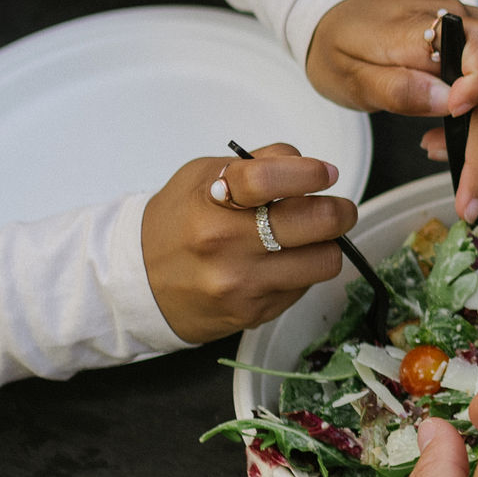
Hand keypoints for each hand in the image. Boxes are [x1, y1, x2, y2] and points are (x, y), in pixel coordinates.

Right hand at [142, 145, 356, 342]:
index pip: (268, 179)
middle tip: (336, 209)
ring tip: (310, 240)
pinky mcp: (253, 312)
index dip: (309, 173)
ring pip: (324, 261)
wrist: (138, 284)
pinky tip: (279, 265)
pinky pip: (304, 288)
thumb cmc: (177, 223)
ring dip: (326, 247)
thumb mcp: (203, 177)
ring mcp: (240, 282)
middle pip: (317, 222)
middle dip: (339, 211)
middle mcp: (225, 243)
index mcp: (212, 201)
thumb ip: (257, 164)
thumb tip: (308, 166)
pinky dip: (302, 273)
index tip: (326, 173)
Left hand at [307, 0, 477, 217]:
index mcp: (427, 23)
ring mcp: (475, 38)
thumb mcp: (348, 72)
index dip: (477, 90)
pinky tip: (443, 137)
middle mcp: (464, 24)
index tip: (455, 121)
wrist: (338, 14)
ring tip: (435, 151)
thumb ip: (396, 86)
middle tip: (468, 197)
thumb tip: (448, 103)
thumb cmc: (339, 43)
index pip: (477, 52)